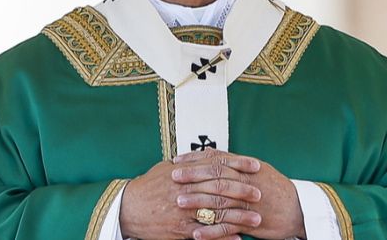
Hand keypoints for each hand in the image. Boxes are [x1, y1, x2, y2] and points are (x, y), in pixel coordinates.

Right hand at [119, 152, 262, 239]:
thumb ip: (188, 163)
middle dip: (242, 191)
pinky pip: (205, 234)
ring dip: (238, 217)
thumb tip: (209, 155)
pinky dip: (222, 237)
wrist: (127, 208)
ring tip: (256, 219)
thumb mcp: (165, 168)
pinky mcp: (179, 229)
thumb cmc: (147, 187)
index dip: (237, 165)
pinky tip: (238, 237)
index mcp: (182, 172)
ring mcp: (182, 211)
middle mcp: (184, 189)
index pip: (215, 165)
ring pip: (216, 213)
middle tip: (259, 193)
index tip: (255, 166)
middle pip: (219, 188)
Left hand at [173, 151, 305, 239]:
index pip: (218, 160)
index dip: (196, 159)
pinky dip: (212, 231)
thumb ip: (233, 163)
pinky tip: (196, 233)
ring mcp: (249, 203)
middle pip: (216, 177)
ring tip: (179, 202)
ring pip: (220, 201)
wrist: (300, 210)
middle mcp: (247, 183)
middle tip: (173, 177)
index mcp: (247, 168)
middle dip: (193, 177)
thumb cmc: (276, 188)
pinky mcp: (252, 223)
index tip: (177, 159)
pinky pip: (228, 227)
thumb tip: (209, 153)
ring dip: (198, 202)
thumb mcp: (257, 170)